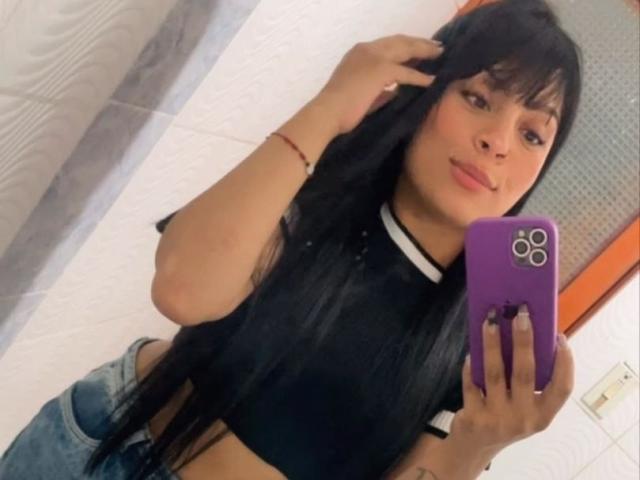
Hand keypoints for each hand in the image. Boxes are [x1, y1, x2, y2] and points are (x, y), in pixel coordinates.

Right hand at [310, 34, 442, 135]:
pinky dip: (420, 76)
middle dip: (418, 43)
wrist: (327, 113)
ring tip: (439, 54)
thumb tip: (394, 91)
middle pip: (399, 41)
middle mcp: (367, 50)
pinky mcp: (381, 71)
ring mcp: (374, 58)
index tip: (418, 49)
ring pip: (406, 49)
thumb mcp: (360, 93)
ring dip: (424, 51)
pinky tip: (431, 80)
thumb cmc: (338, 109)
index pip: (387, 45)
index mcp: (358, 53)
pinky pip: (406, 72)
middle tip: (436, 46)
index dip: (404, 45)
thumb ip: (378, 90)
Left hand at [448, 305, 574, 453]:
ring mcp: (498, 419)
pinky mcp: (474, 417)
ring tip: (491, 321)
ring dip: (493, 344)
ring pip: (495, 374)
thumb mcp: (524, 405)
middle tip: (520, 314)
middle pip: (526, 374)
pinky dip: (470, 366)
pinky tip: (471, 351)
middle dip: (524, 341)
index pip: (562, 388)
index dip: (564, 363)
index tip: (560, 336)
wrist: (475, 446)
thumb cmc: (505, 416)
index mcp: (543, 415)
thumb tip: (529, 334)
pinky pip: (472, 384)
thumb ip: (531, 381)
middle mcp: (523, 419)